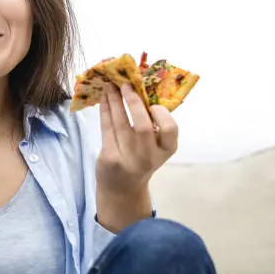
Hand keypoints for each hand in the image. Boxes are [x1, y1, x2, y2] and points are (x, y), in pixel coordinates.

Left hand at [95, 82, 178, 229]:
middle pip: (142, 126)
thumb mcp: (155, 147)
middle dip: (133, 102)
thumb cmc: (141, 159)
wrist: (122, 189)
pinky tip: (104, 98)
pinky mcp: (109, 158)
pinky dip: (105, 109)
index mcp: (166, 150)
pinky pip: (107, 127)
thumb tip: (141, 88)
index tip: (152, 102)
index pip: (170, 130)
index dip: (161, 114)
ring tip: (110, 85)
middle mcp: (148, 157)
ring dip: (114, 100)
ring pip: (120, 123)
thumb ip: (154, 126)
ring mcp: (128, 159)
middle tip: (126, 85)